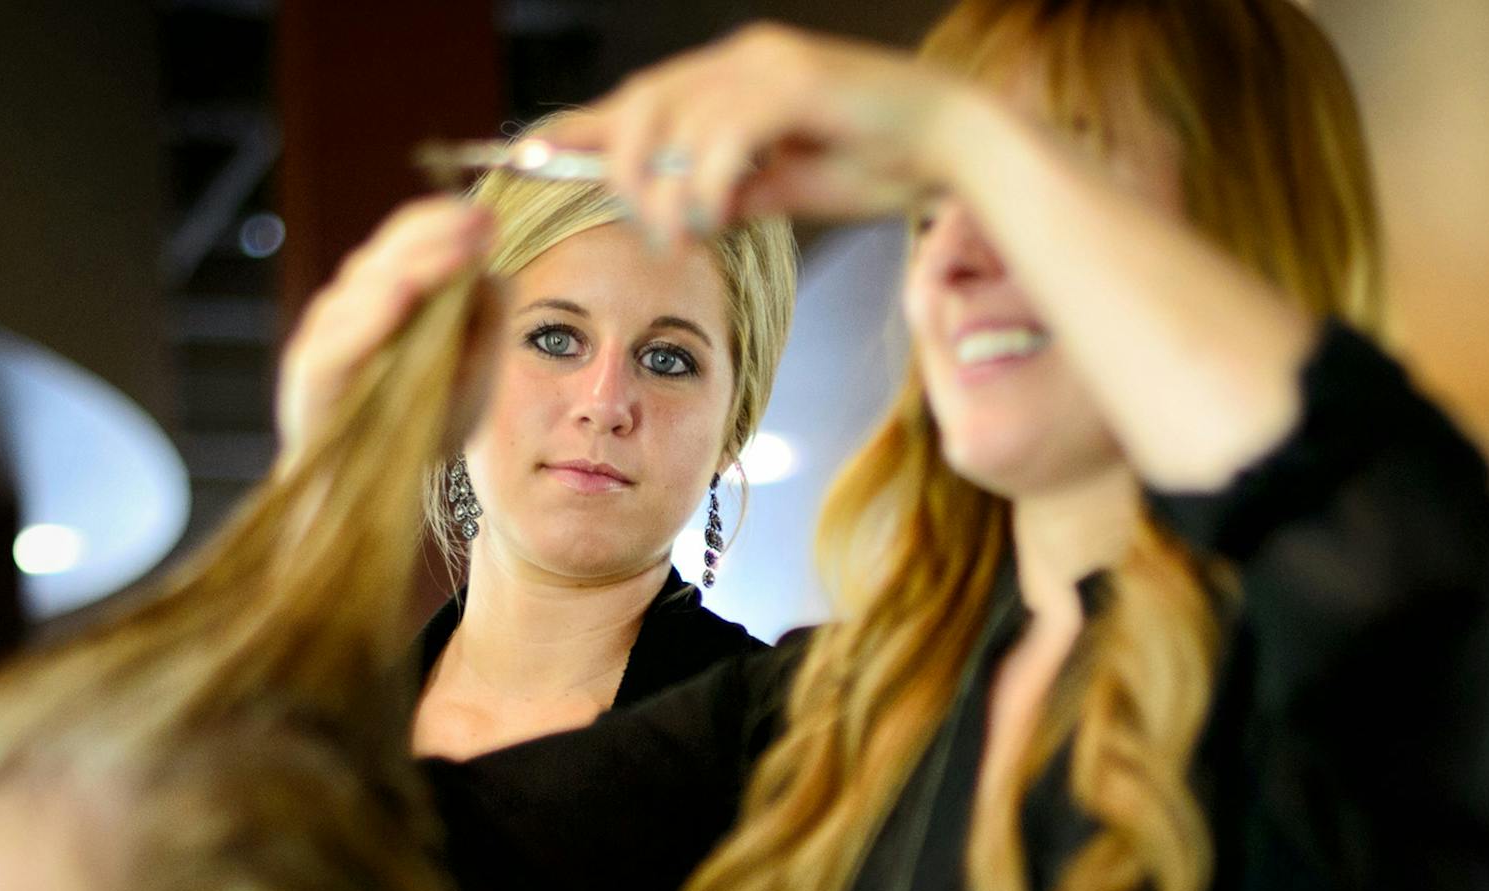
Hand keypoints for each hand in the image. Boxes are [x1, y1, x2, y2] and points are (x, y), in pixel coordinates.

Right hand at [277, 194, 496, 461]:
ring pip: (365, 286)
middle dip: (438, 236)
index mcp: (390, 294)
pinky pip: (339, 339)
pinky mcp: (312, 374)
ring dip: (412, 264)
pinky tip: (402, 296)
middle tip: (479, 226)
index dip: (448, 223)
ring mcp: (329, 335)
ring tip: (453, 254)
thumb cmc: (418, 428)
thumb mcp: (471, 378)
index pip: (412, 239)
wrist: (366, 492)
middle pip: (390, 252)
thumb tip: (496, 271)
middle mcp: (355, 304)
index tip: (490, 219)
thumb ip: (486, 327)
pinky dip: (370, 317)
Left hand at [543, 23, 976, 245]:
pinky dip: (706, 179)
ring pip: (675, 120)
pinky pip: (723, 133)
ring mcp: (768, 64)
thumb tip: (685, 214)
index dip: (586, 127)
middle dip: (619, 168)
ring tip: (678, 234)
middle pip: (642, 102)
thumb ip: (733, 194)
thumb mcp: (788, 190)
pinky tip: (714, 214)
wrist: (954, 147)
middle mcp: (743, 57)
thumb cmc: (880, 165)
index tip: (534, 158)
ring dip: (664, 188)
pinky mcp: (795, 83)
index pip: (643, 98)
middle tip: (639, 227)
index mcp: (735, 74)